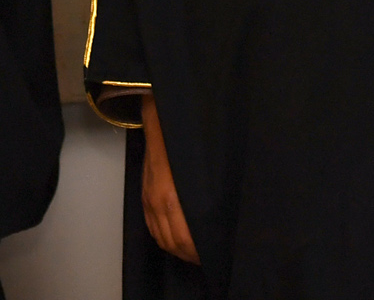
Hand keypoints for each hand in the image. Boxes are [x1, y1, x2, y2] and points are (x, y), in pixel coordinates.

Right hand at [140, 92, 199, 264]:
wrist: (161, 118)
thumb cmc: (188, 140)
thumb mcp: (207, 168)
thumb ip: (214, 193)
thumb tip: (229, 216)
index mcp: (174, 197)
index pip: (185, 240)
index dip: (200, 253)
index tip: (215, 254)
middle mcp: (159, 202)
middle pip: (174, 244)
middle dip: (192, 255)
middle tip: (209, 255)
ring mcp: (149, 199)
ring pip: (161, 238)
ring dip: (178, 249)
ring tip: (195, 250)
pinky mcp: (144, 194)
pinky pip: (152, 227)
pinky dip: (164, 238)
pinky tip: (176, 237)